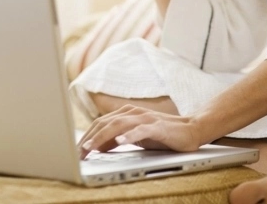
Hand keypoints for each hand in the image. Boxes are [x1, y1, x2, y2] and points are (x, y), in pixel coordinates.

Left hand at [77, 104, 203, 158]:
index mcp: (127, 113)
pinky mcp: (158, 127)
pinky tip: (119, 141)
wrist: (190, 130)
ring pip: (118, 125)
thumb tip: (97, 147)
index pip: (101, 123)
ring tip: (91, 148)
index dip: (87, 136)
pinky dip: (129, 135)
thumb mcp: (135, 138)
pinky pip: (141, 130)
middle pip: (106, 123)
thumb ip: (117, 139)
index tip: (76, 150)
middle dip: (89, 138)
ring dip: (102, 137)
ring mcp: (146, 118)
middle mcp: (134, 113)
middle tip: (78, 153)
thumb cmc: (162, 135)